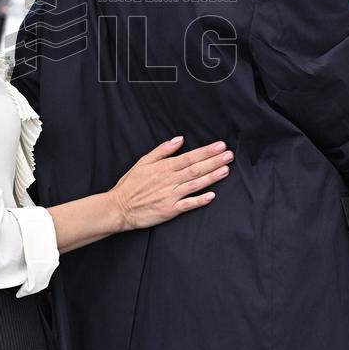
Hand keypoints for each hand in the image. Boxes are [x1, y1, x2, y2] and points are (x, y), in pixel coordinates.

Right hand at [112, 136, 232, 230]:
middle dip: (214, 161)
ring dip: (212, 177)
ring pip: (195, 184)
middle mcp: (170, 180)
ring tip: (226, 170)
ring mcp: (171, 195)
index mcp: (164, 167)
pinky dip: (200, 200)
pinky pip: (188, 204)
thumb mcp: (143, 161)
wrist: (119, 207)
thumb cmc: (130, 184)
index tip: (220, 146)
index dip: (206, 151)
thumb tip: (179, 139)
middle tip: (229, 155)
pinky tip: (212, 196)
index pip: (190, 157)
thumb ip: (162, 150)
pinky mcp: (170, 210)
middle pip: (196, 168)